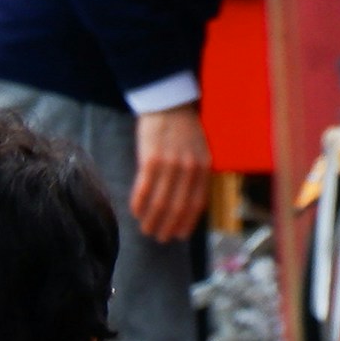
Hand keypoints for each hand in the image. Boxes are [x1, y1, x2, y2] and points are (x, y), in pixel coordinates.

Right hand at [130, 105, 210, 242]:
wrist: (169, 102)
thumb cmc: (183, 129)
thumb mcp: (199, 150)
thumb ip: (195, 174)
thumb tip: (187, 203)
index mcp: (204, 166)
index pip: (197, 203)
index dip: (187, 222)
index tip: (179, 236)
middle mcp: (190, 167)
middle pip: (179, 206)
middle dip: (169, 226)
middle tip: (159, 238)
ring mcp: (171, 163)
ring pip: (161, 201)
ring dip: (152, 219)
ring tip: (146, 230)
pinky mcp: (152, 158)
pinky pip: (144, 188)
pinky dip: (139, 203)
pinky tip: (135, 212)